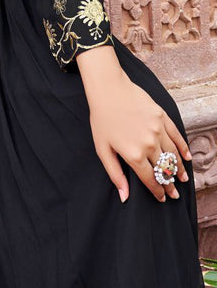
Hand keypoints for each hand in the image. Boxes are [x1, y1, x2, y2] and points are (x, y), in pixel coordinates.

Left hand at [84, 66, 191, 203]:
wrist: (108, 89)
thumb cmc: (102, 118)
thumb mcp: (102, 149)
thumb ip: (115, 174)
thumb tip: (124, 196)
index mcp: (134, 155)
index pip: (151, 179)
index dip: (158, 192)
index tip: (162, 198)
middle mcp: (149, 144)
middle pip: (164, 170)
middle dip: (169, 184)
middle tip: (174, 194)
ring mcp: (158, 129)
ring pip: (173, 155)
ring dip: (179, 169)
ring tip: (182, 179)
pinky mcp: (162, 117)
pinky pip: (177, 136)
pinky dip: (183, 149)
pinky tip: (186, 158)